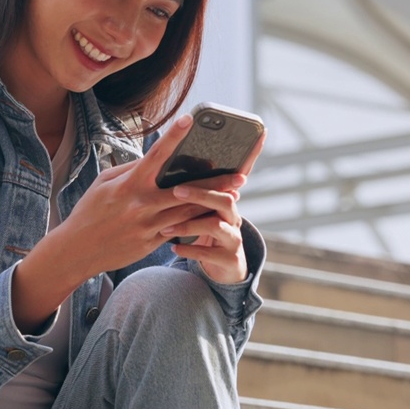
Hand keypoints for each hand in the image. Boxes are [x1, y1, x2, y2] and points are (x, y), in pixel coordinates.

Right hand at [12, 117, 260, 330]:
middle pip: (185, 190)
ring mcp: (148, 226)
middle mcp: (141, 205)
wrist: (77, 250)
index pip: (155, 155)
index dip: (172, 136)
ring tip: (234, 195)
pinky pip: (179, 230)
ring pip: (187, 212)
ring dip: (212, 203)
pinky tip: (215, 217)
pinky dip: (196, 223)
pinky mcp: (151, 243)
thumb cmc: (90, 211)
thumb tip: (154, 157)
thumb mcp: (105, 183)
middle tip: (239, 175)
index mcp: (128, 185)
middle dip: (214, 183)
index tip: (190, 120)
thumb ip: (131, 169)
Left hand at [159, 133, 264, 283]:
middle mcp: (234, 216)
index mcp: (226, 199)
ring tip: (165, 228)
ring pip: (216, 226)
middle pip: (224, 199)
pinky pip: (209, 253)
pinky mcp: (230, 260)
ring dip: (189, 225)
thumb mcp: (204, 209)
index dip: (243, 156)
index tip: (230, 142)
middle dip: (200, 194)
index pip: (234, 173)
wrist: (225, 267)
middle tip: (176, 191)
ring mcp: (234, 239)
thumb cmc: (208, 231)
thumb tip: (171, 158)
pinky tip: (174, 246)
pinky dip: (189, 249)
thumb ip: (195, 189)